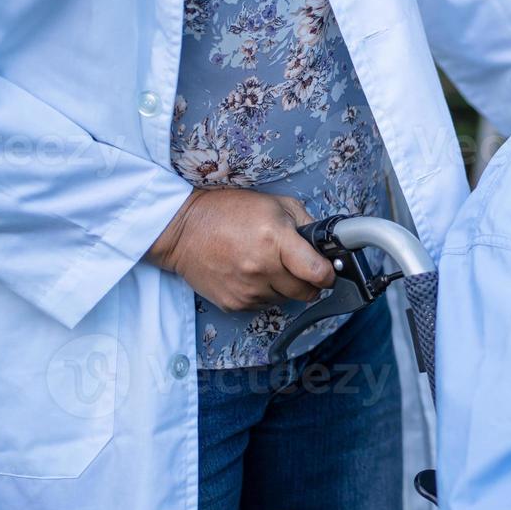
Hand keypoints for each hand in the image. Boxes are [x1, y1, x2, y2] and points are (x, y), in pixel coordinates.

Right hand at [144, 188, 334, 311]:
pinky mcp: (234, 303)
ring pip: (286, 300)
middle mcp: (262, 269)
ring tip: (266, 265)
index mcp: (275, 240)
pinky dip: (264, 293)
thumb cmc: (228, 212)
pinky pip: (264, 305)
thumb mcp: (274, 204)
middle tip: (297, 266)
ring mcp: (247, 290)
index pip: (318, 273)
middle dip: (308, 281)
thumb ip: (306, 223)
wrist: (182, 229)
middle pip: (306, 292)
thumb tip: (326, 244)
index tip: (328, 270)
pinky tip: (250, 274)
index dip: (328, 273)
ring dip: (284, 287)